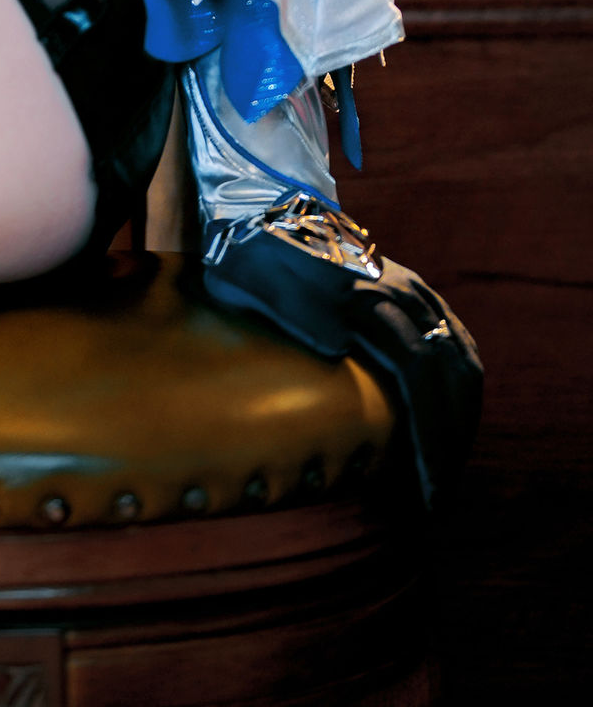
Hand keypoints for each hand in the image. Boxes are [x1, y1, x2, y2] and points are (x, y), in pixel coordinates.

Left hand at [201, 195, 482, 512]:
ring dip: (458, 422)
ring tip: (441, 473)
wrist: (259, 204)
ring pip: (459, 360)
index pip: (415, 370)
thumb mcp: (248, 281)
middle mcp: (395, 287)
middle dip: (446, 443)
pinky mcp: (414, 289)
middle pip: (445, 374)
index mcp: (359, 290)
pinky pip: (457, 341)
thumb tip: (339, 345)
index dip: (424, 435)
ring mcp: (409, 286)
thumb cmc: (244, 256)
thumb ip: (294, 309)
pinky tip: (453, 427)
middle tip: (433, 501)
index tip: (420, 491)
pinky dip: (462, 390)